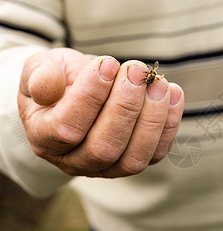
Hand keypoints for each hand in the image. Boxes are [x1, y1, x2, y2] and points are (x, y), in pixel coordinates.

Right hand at [18, 48, 183, 177]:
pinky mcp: (134, 161)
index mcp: (44, 138)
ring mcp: (107, 167)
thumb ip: (41, 74)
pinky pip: (156, 153)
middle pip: (103, 148)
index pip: (67, 127)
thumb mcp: (42, 68)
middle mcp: (75, 161)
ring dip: (152, 119)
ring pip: (133, 158)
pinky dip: (169, 124)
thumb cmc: (60, 79)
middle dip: (125, 107)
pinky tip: (173, 93)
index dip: (90, 96)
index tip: (107, 63)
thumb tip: (48, 87)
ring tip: (158, 84)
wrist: (78, 93)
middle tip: (136, 71)